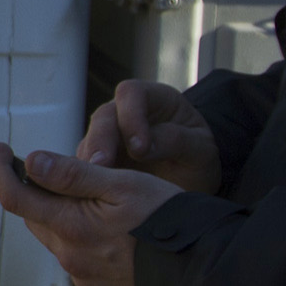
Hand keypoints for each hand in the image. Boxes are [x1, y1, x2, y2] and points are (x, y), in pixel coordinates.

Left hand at [0, 142, 181, 285]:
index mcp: (70, 227)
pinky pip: (81, 261)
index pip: (14, 198)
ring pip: (59, 240)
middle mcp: (70, 257)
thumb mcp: (122, 184)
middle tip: (52, 169)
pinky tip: (113, 233)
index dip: (0, 170)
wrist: (201, 271)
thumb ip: (73, 174)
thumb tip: (30, 161)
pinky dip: (86, 242)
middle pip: (37, 218)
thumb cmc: (167, 220)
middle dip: (37, 192)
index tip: (0, 149)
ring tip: (96, 201)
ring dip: (65, 218)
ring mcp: (85, 278)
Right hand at [80, 79, 222, 193]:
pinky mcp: (100, 160)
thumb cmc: (198, 159)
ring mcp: (111, 136)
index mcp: (155, 100)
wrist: (192, 182)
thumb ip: (175, 141)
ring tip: (92, 184)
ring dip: (88, 162)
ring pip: (90, 141)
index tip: (138, 148)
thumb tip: (141, 147)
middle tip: (100, 166)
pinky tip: (90, 192)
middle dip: (100, 141)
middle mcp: (127, 113)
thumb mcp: (200, 149)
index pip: (132, 93)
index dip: (130, 115)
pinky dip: (86, 178)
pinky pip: (85, 165)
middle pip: (104, 117)